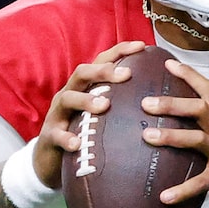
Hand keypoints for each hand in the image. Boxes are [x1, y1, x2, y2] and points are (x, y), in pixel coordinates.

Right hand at [37, 41, 148, 190]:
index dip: (120, 51)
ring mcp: (57, 114)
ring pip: (68, 98)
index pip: (100, 61)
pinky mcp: (49, 136)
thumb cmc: (83, 134)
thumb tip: (159, 102)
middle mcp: (69, 94)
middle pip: (82, 73)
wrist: (51, 161)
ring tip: (104, 105)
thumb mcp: (102, 117)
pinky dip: (67, 138)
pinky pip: (56, 135)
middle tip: (127, 75)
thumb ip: (122, 106)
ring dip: (87, 100)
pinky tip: (77, 144)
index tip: (142, 46)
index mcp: (85, 87)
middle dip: (103, 71)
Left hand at [143, 59, 208, 207]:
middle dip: (172, 104)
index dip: (189, 75)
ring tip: (146, 136)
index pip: (208, 90)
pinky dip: (181, 190)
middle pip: (199, 109)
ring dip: (171, 137)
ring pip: (197, 139)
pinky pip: (199, 183)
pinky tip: (163, 197)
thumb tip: (181, 123)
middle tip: (146, 103)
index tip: (168, 63)